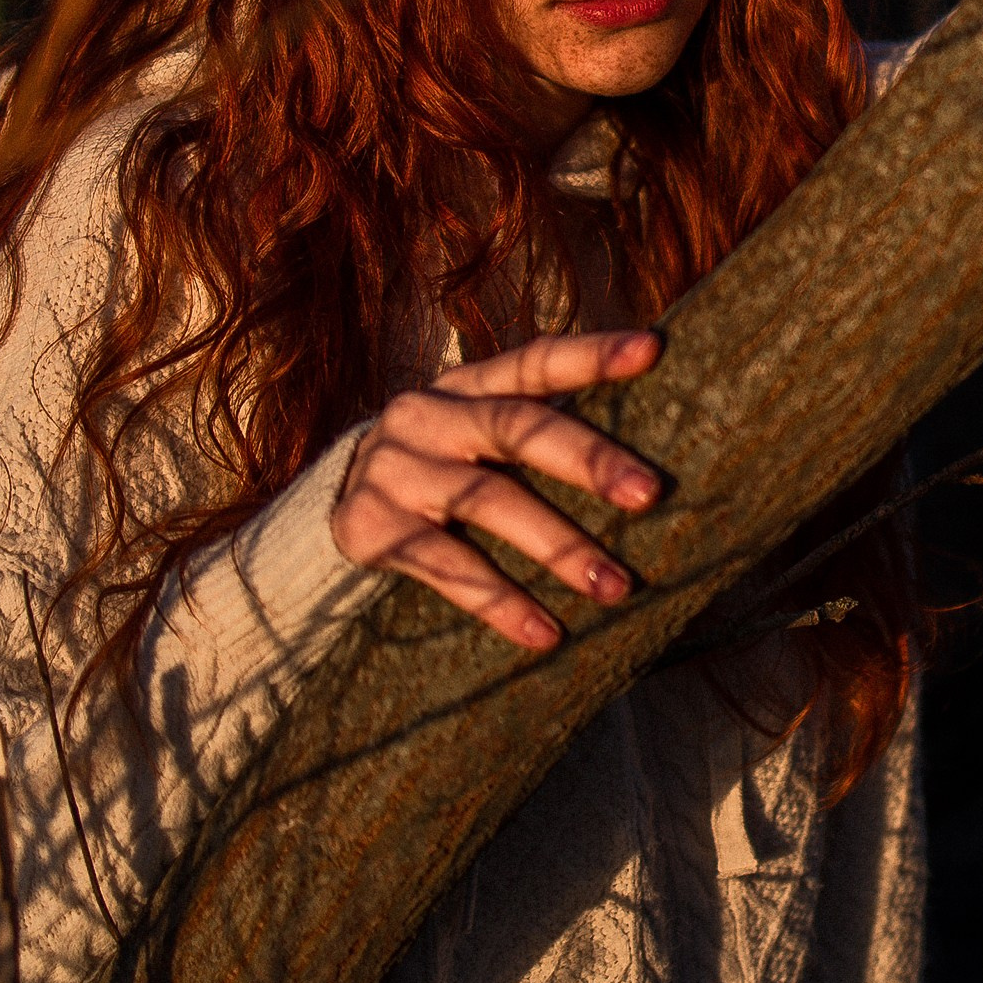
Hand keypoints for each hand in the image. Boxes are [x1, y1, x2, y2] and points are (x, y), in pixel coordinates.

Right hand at [333, 329, 666, 654]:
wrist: (331, 503)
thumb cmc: (441, 465)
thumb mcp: (475, 431)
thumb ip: (537, 426)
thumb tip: (648, 448)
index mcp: (466, 386)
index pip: (534, 362)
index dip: (591, 355)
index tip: (652, 350)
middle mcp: (429, 416)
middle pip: (517, 428)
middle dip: (587, 459)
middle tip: (649, 494)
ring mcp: (398, 470)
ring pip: (488, 501)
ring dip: (558, 546)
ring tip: (614, 587)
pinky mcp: (372, 527)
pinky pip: (445, 566)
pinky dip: (499, 601)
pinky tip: (545, 632)